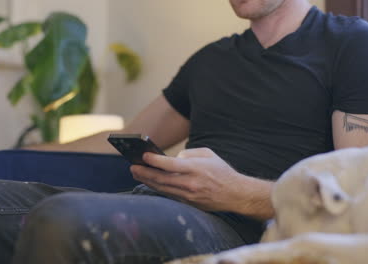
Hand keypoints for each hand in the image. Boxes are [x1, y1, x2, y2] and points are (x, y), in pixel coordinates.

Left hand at [131, 148, 264, 213]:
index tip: (143, 156)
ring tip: (136, 173)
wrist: (235, 194)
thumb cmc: (222, 171)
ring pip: (162, 188)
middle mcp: (190, 183)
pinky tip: (149, 182)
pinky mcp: (188, 203)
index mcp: (196, 169)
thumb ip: (190, 153)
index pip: (170, 164)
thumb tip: (174, 158)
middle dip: (144, 172)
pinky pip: (169, 194)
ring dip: (147, 181)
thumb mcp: (208, 154)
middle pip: (161, 178)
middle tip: (132, 167)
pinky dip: (157, 188)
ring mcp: (188, 195)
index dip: (154, 160)